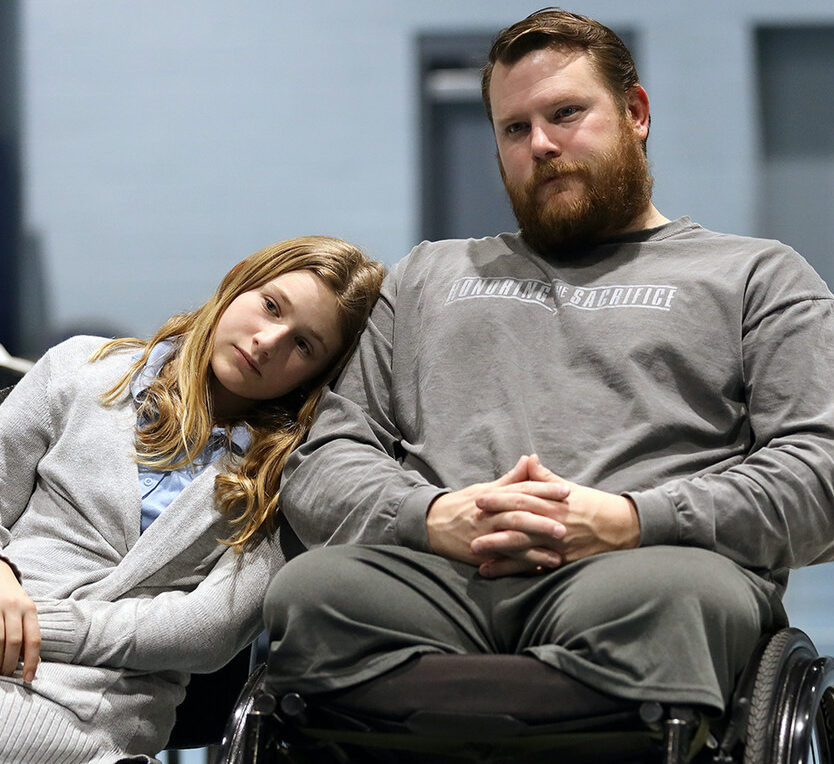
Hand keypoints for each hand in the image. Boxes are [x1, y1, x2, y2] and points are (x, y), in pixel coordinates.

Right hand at [0, 560, 39, 681]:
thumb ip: (30, 631)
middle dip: (10, 663)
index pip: (33, 639)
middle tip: (7, 675)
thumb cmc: (14, 599)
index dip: (31, 661)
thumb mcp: (26, 610)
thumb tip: (34, 660)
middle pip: (14, 641)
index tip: (28, 678)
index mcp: (30, 609)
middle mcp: (15, 607)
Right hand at [426, 455, 569, 565]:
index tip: (566, 491)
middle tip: (564, 527)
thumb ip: (511, 478)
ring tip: (557, 556)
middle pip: (518, 515)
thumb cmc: (464, 504)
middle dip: (542, 521)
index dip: (544, 490)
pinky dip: (521, 565)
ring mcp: (484, 535)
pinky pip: (503, 561)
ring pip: (512, 540)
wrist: (432, 524)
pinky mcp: (480, 553)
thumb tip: (530, 459)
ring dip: (535, 549)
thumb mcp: (486, 488)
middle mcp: (489, 515)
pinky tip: (539, 570)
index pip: (522, 490)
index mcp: (494, 496)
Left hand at [473, 455, 640, 576]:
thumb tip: (528, 459)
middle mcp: (554, 523)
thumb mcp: (568, 487)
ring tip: (477, 555)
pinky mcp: (563, 561)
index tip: (479, 499)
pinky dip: (516, 571)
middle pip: (518, 524)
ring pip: (524, 548)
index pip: (521, 498)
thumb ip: (544, 476)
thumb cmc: (591, 504)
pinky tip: (499, 573)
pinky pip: (536, 567)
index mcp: (553, 502)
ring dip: (499, 552)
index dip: (499, 499)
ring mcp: (558, 544)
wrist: (621, 526)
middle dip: (493, 527)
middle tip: (470, 528)